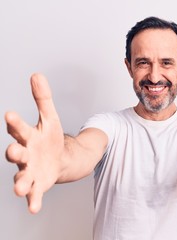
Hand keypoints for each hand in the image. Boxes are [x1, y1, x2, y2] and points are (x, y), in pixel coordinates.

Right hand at [5, 73, 63, 213]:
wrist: (59, 158)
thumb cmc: (50, 138)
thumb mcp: (50, 117)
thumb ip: (43, 99)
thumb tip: (37, 74)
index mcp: (27, 136)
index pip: (19, 128)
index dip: (14, 122)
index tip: (10, 114)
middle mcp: (25, 154)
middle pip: (17, 154)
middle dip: (14, 153)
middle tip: (13, 151)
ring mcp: (30, 171)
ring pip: (22, 176)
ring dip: (20, 182)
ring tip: (20, 188)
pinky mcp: (38, 184)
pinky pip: (34, 194)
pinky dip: (33, 201)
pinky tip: (34, 208)